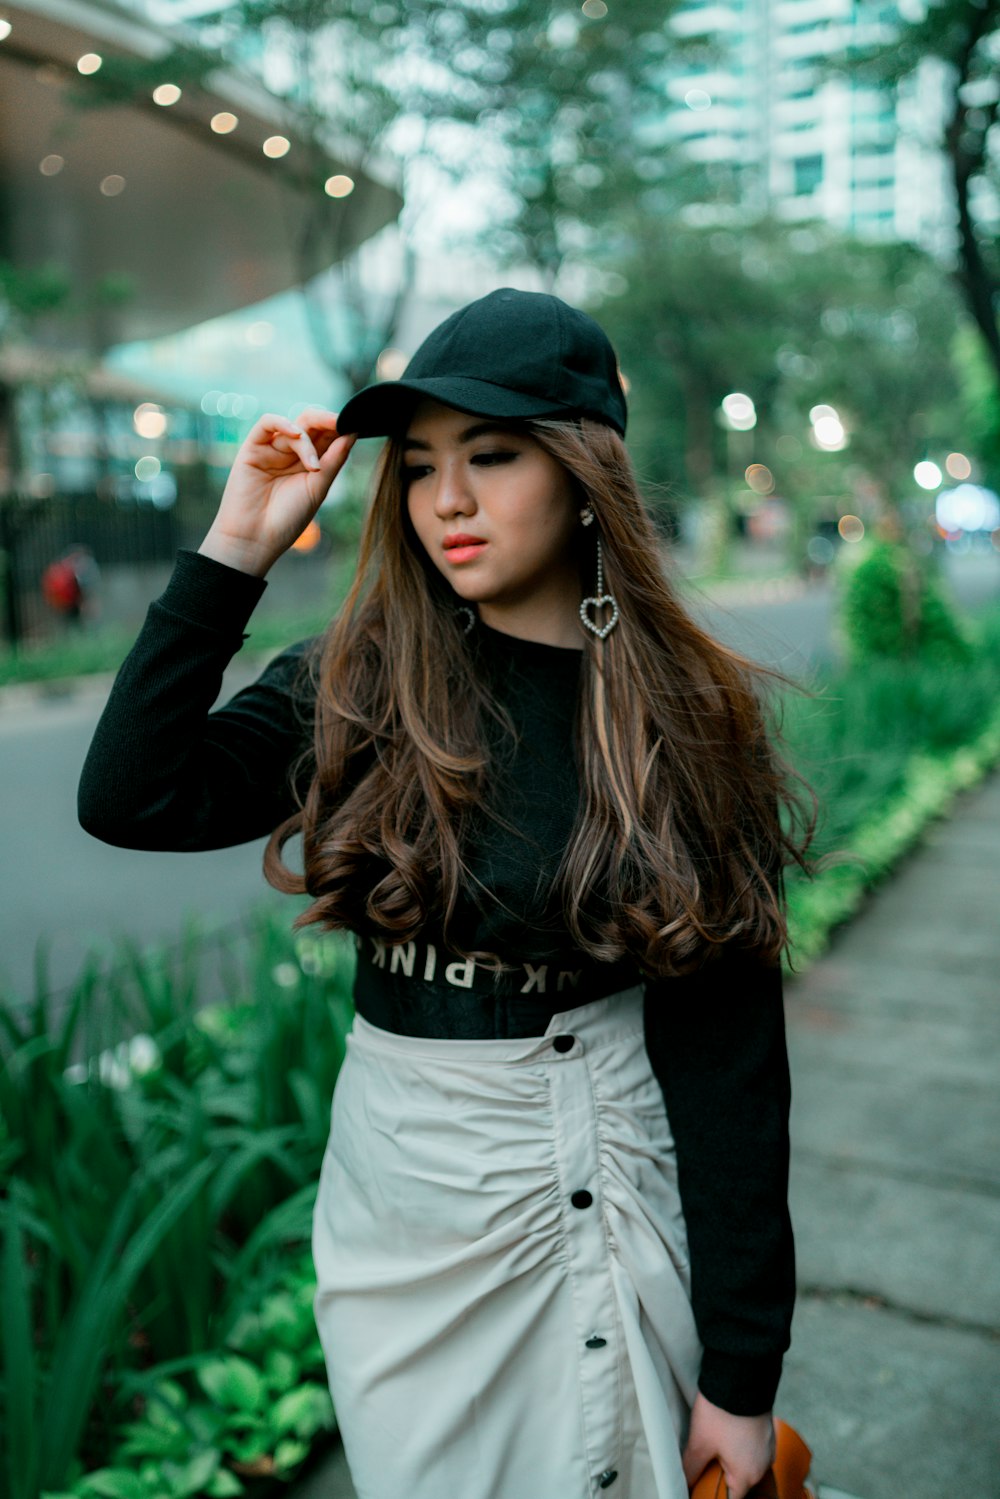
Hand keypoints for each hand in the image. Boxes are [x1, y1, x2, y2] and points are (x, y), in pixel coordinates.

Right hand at [199, 407, 356, 576]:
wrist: (255, 539)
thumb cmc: (287, 519)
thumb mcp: (318, 488)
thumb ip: (334, 460)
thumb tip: (353, 433)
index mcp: (310, 464)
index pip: (327, 437)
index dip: (340, 429)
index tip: (357, 425)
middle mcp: (291, 454)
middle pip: (311, 425)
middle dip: (328, 421)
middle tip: (343, 422)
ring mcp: (272, 450)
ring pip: (294, 427)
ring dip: (307, 442)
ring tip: (313, 467)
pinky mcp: (252, 448)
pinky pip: (266, 424)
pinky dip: (283, 423)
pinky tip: (296, 434)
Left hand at [682, 1391, 774, 1498]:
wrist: (742, 1374)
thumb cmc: (721, 1412)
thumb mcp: (699, 1443)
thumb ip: (691, 1469)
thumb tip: (684, 1484)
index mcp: (748, 1475)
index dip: (714, 1495)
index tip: (702, 1486)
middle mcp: (763, 1465)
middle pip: (740, 1482)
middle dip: (721, 1476)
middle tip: (703, 1465)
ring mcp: (768, 1447)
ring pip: (746, 1464)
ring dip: (730, 1460)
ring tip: (712, 1447)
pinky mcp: (767, 1431)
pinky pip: (752, 1448)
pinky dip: (739, 1447)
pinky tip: (725, 1434)